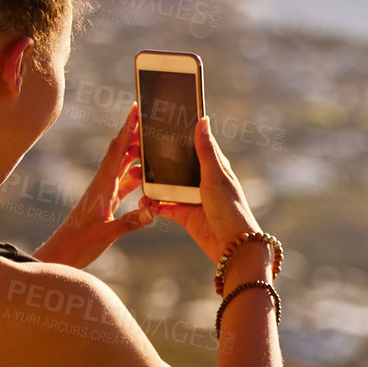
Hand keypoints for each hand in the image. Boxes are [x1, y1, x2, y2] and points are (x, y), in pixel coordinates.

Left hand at [31, 103, 155, 267]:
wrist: (61, 254)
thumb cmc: (79, 244)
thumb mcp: (106, 234)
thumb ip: (130, 222)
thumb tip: (152, 211)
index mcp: (102, 187)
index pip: (117, 152)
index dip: (127, 129)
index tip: (136, 109)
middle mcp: (103, 185)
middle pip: (121, 153)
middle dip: (135, 135)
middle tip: (151, 121)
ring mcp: (105, 194)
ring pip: (124, 168)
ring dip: (138, 156)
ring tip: (154, 145)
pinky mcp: (107, 204)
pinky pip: (125, 185)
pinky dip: (138, 178)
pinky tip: (148, 176)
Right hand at [143, 114, 263, 266]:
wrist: (233, 247)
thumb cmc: (231, 209)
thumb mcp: (216, 176)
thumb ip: (205, 150)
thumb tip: (202, 120)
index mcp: (213, 166)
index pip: (192, 144)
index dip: (175, 136)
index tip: (153, 127)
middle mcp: (201, 179)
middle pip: (173, 165)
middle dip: (154, 162)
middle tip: (135, 157)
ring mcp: (192, 197)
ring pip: (165, 185)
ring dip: (150, 183)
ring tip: (134, 179)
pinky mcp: (184, 214)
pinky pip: (163, 206)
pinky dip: (152, 205)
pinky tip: (143, 203)